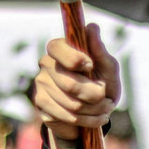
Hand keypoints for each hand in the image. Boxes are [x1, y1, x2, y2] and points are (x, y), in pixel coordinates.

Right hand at [33, 26, 120, 147]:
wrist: (94, 114)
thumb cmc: (102, 84)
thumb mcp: (108, 68)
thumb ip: (100, 50)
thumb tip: (92, 27)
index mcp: (60, 49)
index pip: (56, 48)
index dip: (75, 59)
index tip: (90, 65)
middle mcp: (46, 64)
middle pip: (70, 84)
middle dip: (95, 95)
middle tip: (106, 97)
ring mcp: (41, 86)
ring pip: (72, 104)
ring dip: (95, 110)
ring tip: (103, 108)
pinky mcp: (42, 106)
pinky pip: (69, 117)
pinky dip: (89, 121)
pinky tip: (95, 119)